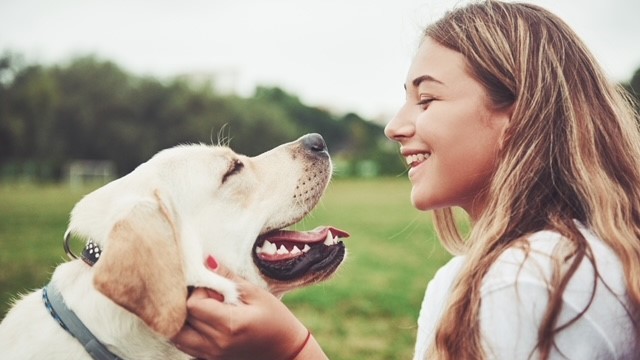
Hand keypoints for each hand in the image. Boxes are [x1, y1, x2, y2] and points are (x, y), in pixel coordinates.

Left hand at [171, 257, 309, 359]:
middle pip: (181, 319)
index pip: (193, 304)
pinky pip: (185, 345)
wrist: (287, 352)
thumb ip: (229, 279)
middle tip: (206, 296)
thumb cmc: (276, 320)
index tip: (213, 287)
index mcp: (229, 325)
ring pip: (177, 335)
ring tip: (202, 308)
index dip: (199, 290)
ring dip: (183, 318)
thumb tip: (207, 260)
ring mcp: (211, 355)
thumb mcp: (257, 294)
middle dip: (187, 303)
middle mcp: (216, 344)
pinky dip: (187, 332)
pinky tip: (202, 322)